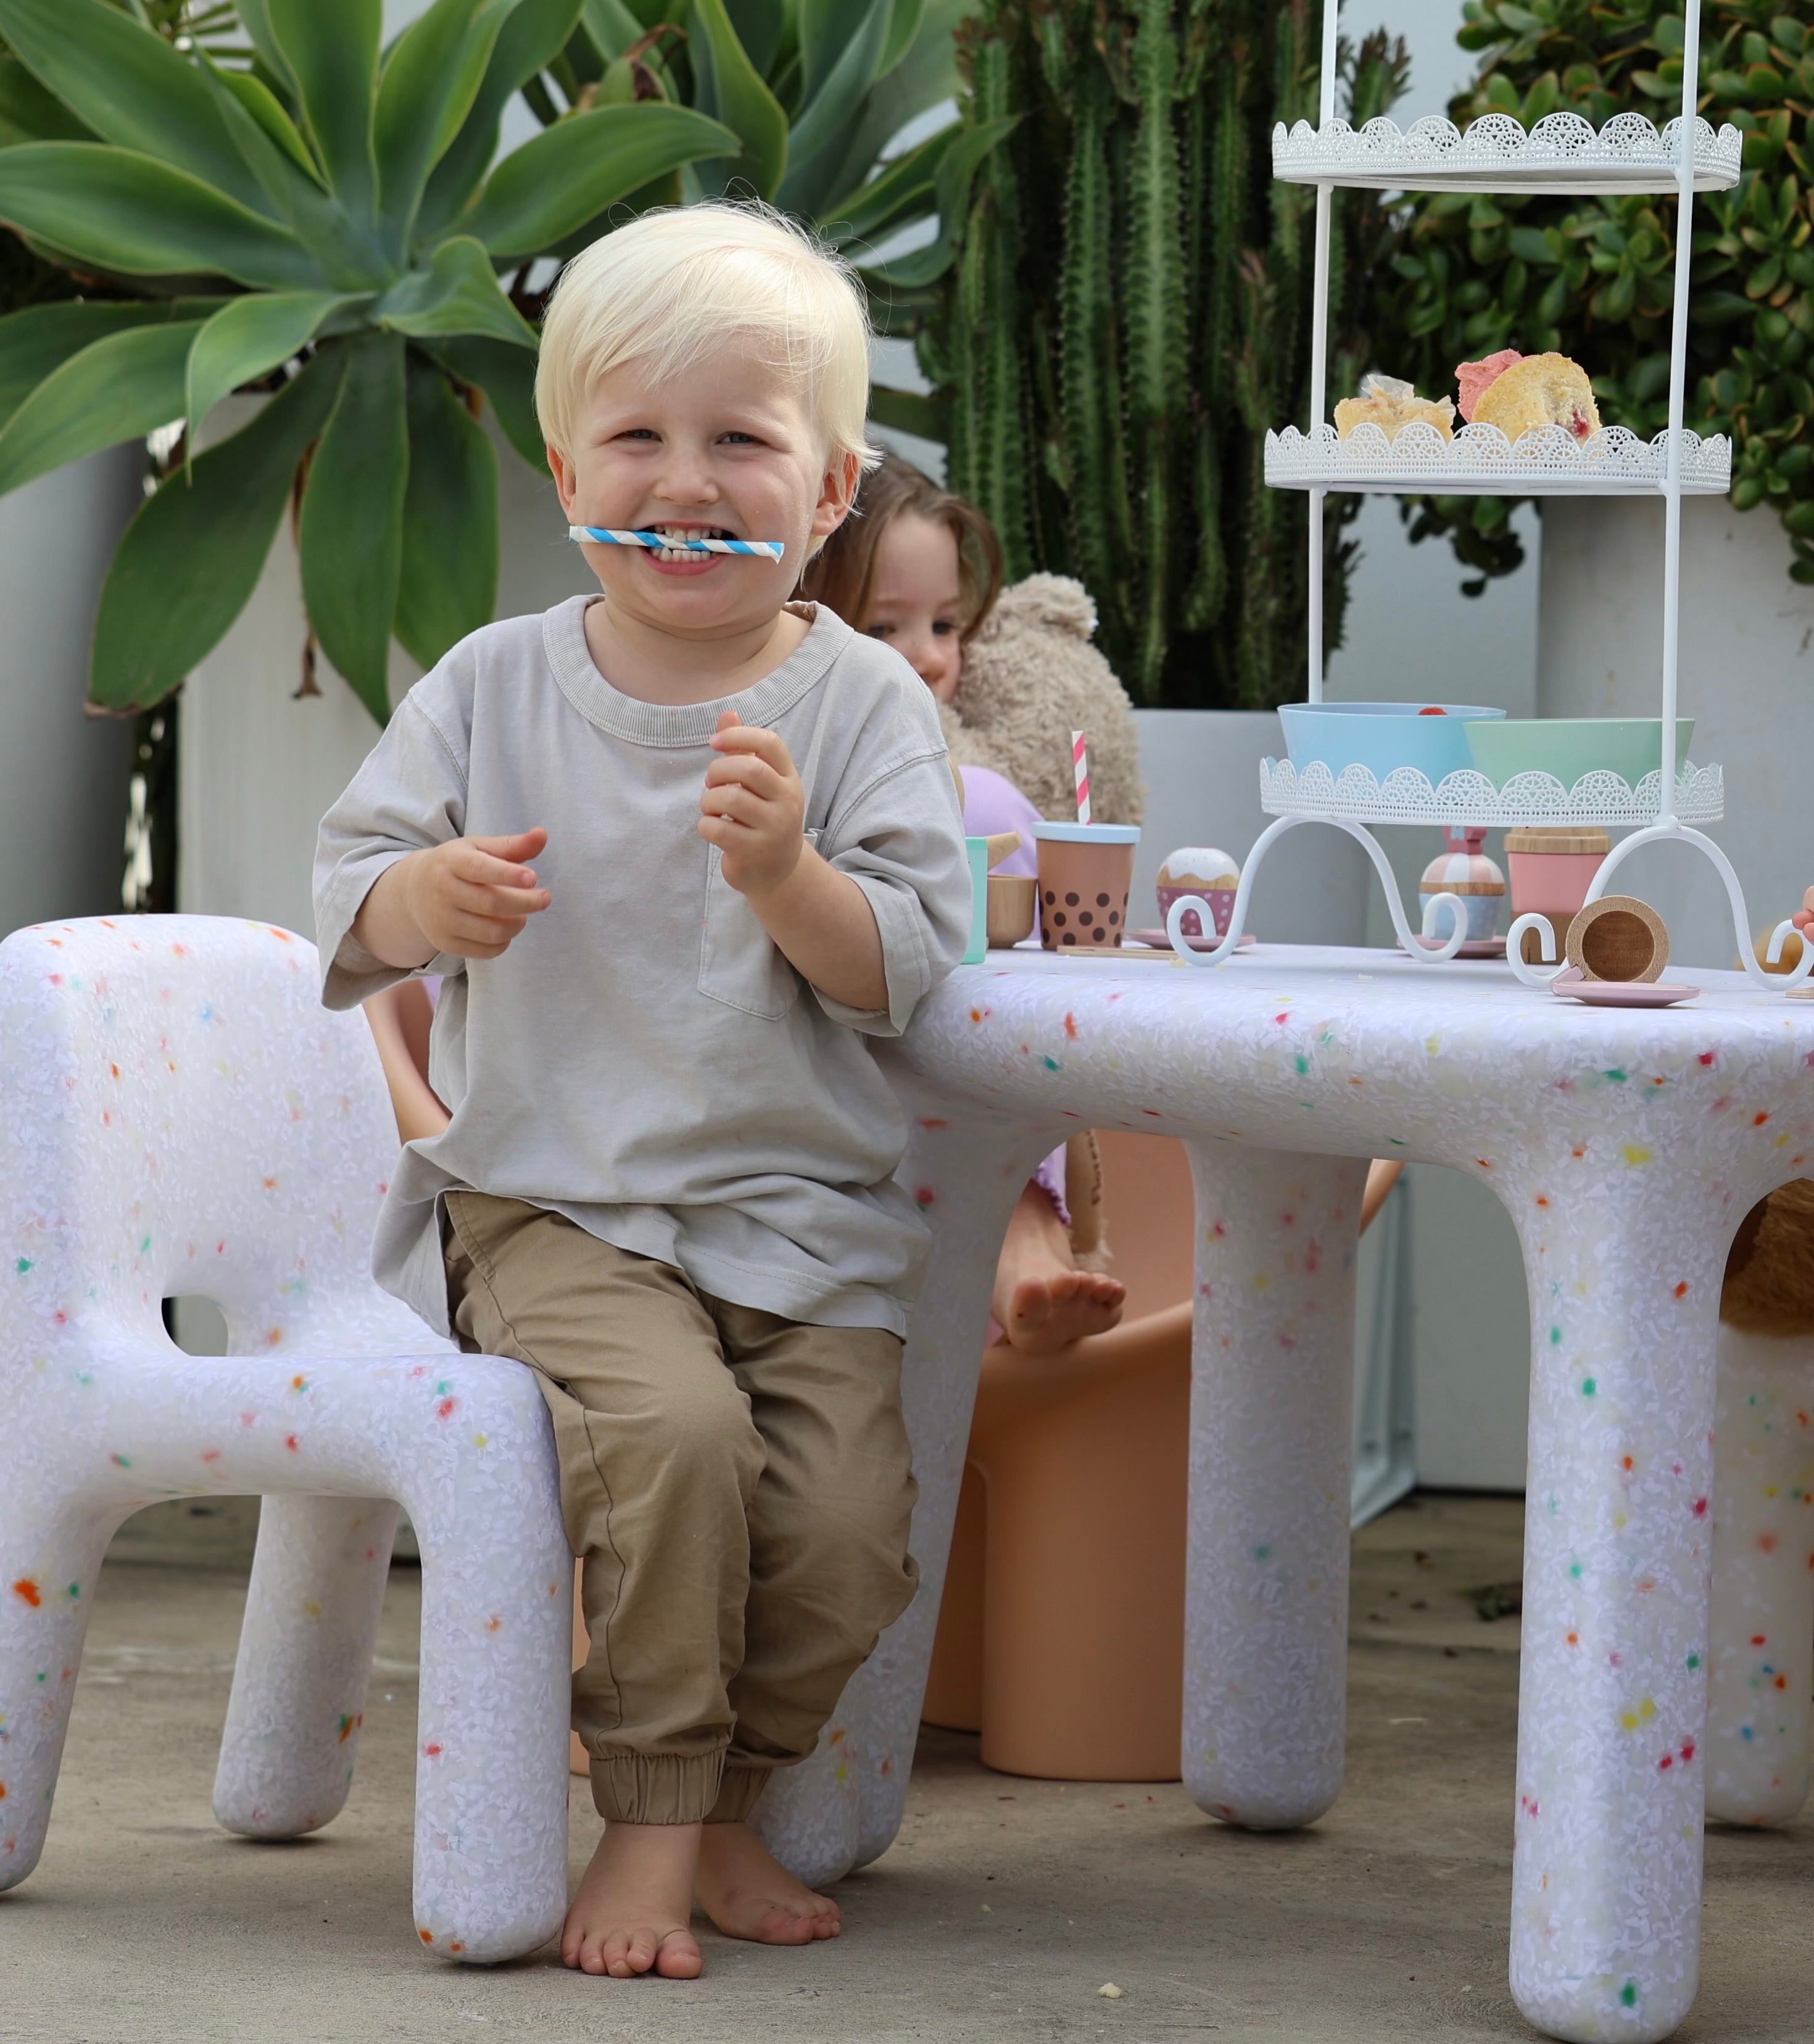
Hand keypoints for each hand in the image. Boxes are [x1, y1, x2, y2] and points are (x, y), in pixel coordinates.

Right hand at [398, 827, 550, 960]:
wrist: (415, 892)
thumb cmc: (457, 865)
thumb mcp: (478, 848)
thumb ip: (512, 845)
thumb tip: (542, 835)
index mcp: (450, 862)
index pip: (479, 868)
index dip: (508, 874)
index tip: (533, 878)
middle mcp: (441, 891)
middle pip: (491, 903)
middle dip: (525, 903)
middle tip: (545, 898)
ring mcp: (441, 921)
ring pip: (492, 932)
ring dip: (517, 924)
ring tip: (522, 913)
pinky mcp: (446, 944)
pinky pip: (487, 951)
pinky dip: (505, 941)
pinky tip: (505, 927)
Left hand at [699, 711, 804, 896]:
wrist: (779, 872)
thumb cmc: (763, 819)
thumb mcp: (759, 785)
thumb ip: (742, 750)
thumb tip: (727, 714)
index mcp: (788, 778)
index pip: (771, 744)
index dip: (739, 736)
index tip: (715, 742)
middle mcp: (787, 801)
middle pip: (749, 769)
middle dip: (718, 771)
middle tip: (711, 783)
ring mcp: (774, 828)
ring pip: (730, 799)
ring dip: (708, 800)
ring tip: (711, 808)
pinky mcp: (756, 852)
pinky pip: (718, 829)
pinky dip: (705, 825)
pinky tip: (712, 828)